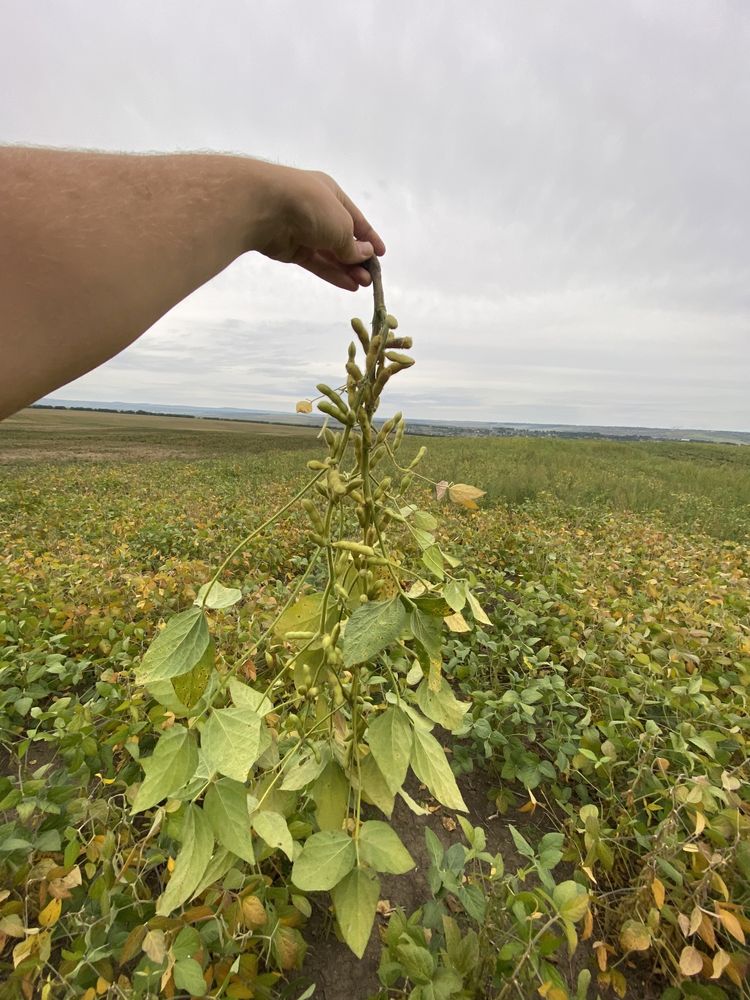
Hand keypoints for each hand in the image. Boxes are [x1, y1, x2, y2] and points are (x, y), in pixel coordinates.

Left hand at [248, 164, 385, 290]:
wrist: (265, 206)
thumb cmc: (310, 205)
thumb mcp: (341, 225)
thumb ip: (352, 245)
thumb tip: (365, 254)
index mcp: (330, 194)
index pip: (355, 219)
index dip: (369, 237)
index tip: (381, 254)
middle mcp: (316, 211)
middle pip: (342, 238)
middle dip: (358, 258)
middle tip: (370, 277)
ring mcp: (302, 230)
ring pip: (328, 253)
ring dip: (347, 269)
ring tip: (363, 284)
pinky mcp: (289, 248)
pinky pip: (315, 262)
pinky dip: (331, 273)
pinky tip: (348, 285)